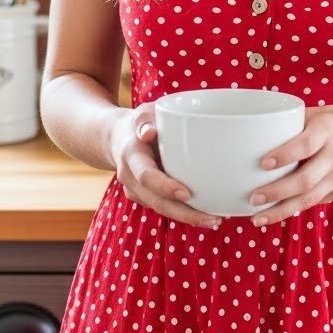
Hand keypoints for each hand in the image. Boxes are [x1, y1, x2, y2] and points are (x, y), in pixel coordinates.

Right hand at [111, 106, 222, 229]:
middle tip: (212, 219)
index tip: (187, 194)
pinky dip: (182, 213)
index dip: (165, 187)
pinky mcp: (144, 197)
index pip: (146, 176)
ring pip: (161, 209)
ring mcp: (135, 191)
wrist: (118, 139)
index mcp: (131, 156)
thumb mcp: (142, 113)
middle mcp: (130, 178)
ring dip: (187, 217)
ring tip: (214, 220)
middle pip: (156, 202)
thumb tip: (149, 132)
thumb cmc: (139, 123)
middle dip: (184, 213)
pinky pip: (163, 208)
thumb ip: (145, 119)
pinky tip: (204, 214)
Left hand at [248, 105, 332, 225]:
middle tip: (253, 198)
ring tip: (258, 218)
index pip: (305, 146)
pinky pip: (314, 202)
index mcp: (327, 131)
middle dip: (277, 192)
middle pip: (305, 180)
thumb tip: (256, 130)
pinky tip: (275, 213)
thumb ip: (292, 122)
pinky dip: (294, 209)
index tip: (263, 163)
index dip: (284, 156)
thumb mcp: (319, 113)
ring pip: (309, 199)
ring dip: (282, 210)